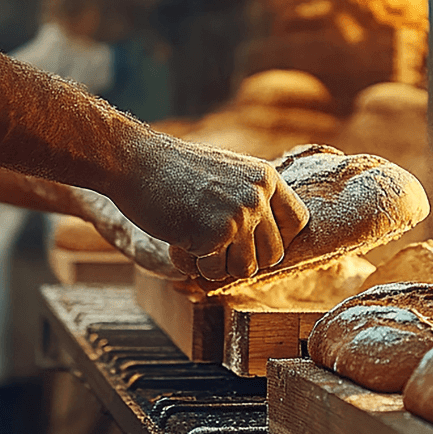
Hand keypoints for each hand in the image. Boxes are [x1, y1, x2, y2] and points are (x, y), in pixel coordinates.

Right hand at [116, 135, 308, 281]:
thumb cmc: (173, 171)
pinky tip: (176, 241)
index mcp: (265, 178)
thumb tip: (270, 243)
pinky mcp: (214, 234)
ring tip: (193, 241)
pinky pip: (211, 272)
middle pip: (273, 255)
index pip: (298, 222)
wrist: (134, 161)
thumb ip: (251, 199)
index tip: (252, 243)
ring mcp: (238, 215)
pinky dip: (191, 264)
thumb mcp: (226, 174)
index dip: (277, 240)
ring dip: (216, 265)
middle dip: (243, 259)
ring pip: (245, 270)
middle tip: (214, 247)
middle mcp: (258, 196)